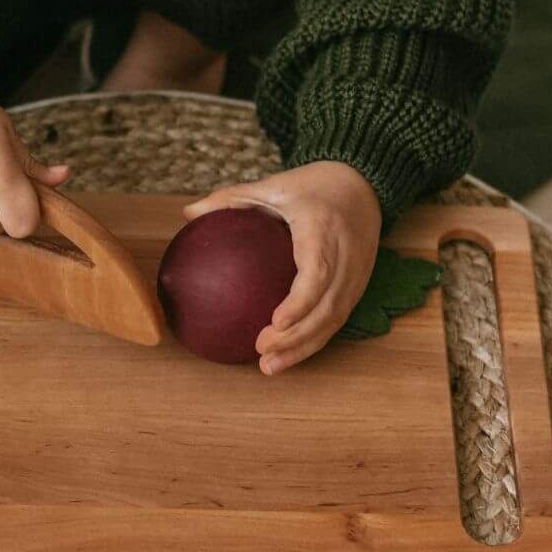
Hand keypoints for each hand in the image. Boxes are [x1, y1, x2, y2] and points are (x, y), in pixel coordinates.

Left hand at [181, 160, 382, 373]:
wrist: (362, 185)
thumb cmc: (313, 186)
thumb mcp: (273, 186)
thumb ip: (232, 198)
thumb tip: (189, 214)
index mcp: (323, 229)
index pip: (317, 272)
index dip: (300, 302)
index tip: (276, 322)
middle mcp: (347, 257)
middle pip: (326, 307)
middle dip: (297, 336)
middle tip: (261, 351)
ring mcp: (356, 275)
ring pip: (334, 320)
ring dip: (304, 348)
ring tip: (269, 366)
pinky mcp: (359, 286)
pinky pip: (337, 319)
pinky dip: (314, 341)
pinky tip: (287, 355)